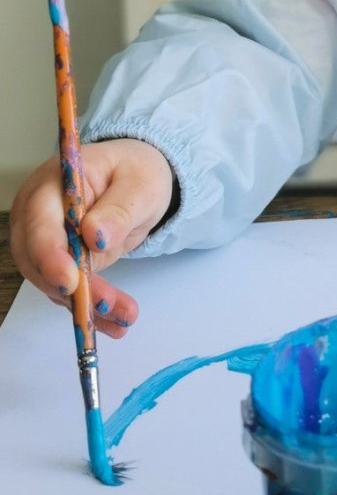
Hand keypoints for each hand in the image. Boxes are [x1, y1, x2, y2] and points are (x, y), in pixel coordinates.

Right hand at [10, 139, 173, 338]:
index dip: (50, 255)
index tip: (70, 281)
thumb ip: (119, 208)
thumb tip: (95, 236)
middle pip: (38, 259)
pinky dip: (91, 309)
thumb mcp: (140, 183)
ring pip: (53, 282)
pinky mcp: (62, 263)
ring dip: (85, 304)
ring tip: (124, 315)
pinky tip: (115, 322)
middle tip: (106, 303)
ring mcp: (47, 241)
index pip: (40, 222)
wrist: (137, 181)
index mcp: (54, 185)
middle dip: (71, 288)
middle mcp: (40, 215)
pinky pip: (70, 291)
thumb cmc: (136, 171)